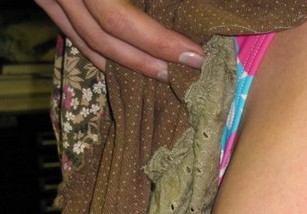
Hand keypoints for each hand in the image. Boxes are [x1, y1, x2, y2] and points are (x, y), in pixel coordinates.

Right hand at [34, 0, 204, 79]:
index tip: (193, 54)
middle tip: (182, 73)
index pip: (119, 19)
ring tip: (160, 73)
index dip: (158, 42)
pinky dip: (101, 51)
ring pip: (86, 40)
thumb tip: (190, 1)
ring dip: (125, 63)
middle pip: (103, 36)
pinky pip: (72, 32)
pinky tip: (126, 62)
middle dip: (145, 60)